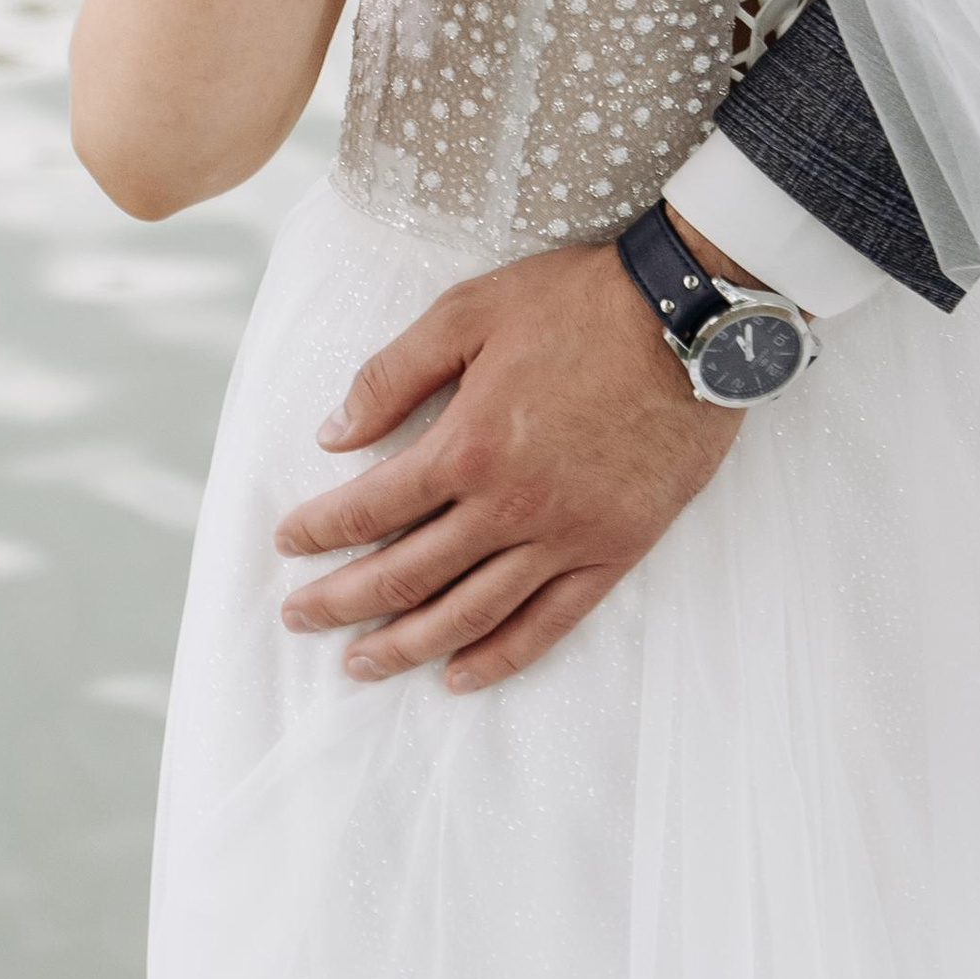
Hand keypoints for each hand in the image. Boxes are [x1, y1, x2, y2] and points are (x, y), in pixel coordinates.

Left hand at [273, 235, 736, 691]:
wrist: (692, 316)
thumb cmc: (579, 302)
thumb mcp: (470, 311)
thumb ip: (393, 374)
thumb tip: (333, 435)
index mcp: (467, 445)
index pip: (371, 509)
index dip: (321, 532)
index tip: (287, 546)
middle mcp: (509, 505)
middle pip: (407, 574)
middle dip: (343, 604)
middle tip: (300, 620)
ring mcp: (565, 535)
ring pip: (470, 613)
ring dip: (407, 645)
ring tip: (362, 665)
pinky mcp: (615, 548)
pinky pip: (550, 622)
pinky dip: (501, 657)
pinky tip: (460, 675)